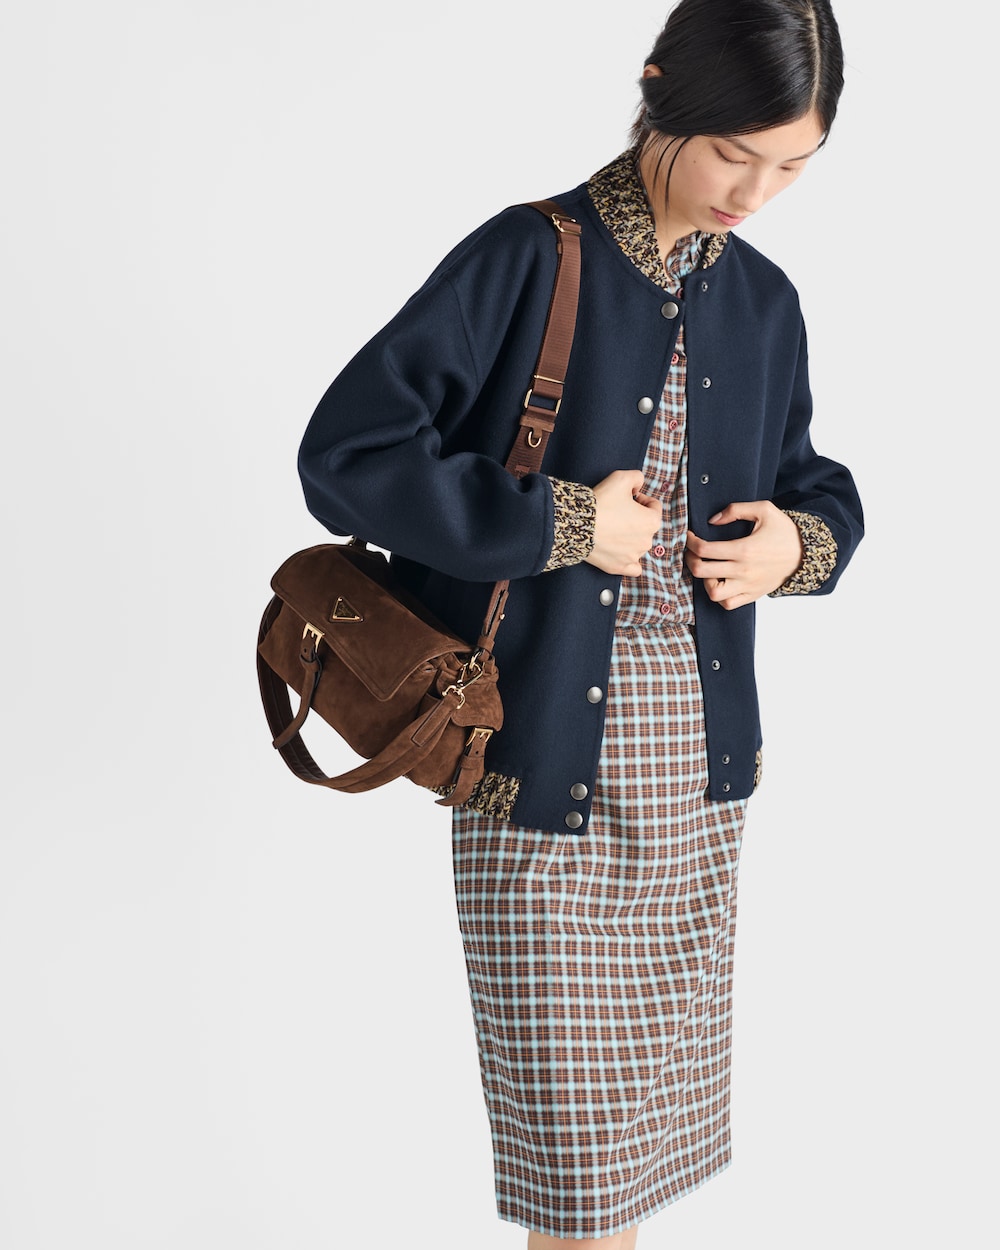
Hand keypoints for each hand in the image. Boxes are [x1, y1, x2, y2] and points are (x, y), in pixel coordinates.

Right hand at [586, 470, 662, 575]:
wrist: (577, 524)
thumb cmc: (601, 501)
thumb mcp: (622, 477)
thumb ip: (637, 477)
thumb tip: (638, 485)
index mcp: (652, 521)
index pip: (653, 506)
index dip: (640, 499)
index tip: (626, 498)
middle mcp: (647, 541)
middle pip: (646, 526)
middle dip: (635, 518)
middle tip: (615, 512)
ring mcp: (633, 556)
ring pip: (638, 545)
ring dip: (629, 537)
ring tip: (611, 529)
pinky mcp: (619, 567)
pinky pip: (634, 568)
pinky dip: (629, 560)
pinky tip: (621, 552)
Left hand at [685, 501, 801, 609]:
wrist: (807, 554)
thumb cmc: (784, 531)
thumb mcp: (764, 510)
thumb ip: (736, 510)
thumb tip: (713, 520)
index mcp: (744, 549)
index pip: (704, 549)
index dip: (690, 541)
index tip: (689, 536)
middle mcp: (743, 571)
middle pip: (701, 571)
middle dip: (690, 559)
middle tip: (691, 551)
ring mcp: (747, 586)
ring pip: (713, 593)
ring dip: (703, 581)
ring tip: (706, 569)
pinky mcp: (752, 595)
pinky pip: (728, 604)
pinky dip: (718, 596)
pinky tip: (719, 582)